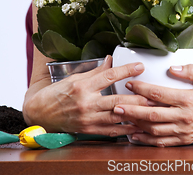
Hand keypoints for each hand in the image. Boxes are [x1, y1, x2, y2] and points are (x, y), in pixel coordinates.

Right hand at [26, 56, 147, 135]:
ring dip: (135, 115)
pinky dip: (125, 130)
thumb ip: (95, 71)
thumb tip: (110, 60)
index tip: (140, 67)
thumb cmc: (56, 93)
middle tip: (152, 95)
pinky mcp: (88, 130)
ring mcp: (88, 119)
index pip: (109, 76)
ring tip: (150, 111)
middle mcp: (86, 103)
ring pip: (117, 118)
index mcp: (82, 86)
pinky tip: (136, 127)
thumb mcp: (74, 78)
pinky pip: (111, 131)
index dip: (126, 70)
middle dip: (137, 98)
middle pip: (117, 100)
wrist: (39, 113)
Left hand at [113, 64, 192, 145]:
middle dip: (132, 110)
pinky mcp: (184, 140)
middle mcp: (184, 116)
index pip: (160, 94)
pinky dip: (147, 140)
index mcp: (188, 99)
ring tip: (121, 119)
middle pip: (152, 114)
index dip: (142, 88)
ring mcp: (183, 130)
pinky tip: (135, 135)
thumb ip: (191, 71)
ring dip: (136, 125)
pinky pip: (162, 142)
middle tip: (117, 105)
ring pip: (155, 129)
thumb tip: (173, 66)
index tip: (130, 83)